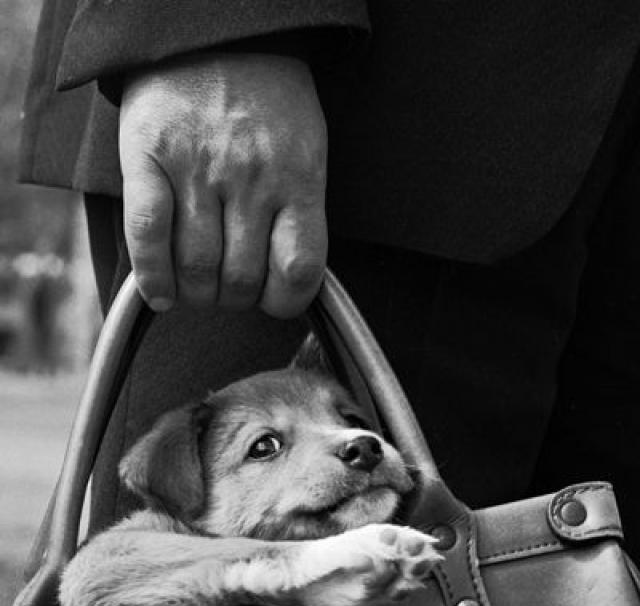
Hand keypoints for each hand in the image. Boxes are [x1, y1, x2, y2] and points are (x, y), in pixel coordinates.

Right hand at [119, 52, 327, 316]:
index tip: (272, 300)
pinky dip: (152, 276)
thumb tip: (286, 282)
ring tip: (195, 286)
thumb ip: (299, 214)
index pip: (298, 271)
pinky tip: (159, 294)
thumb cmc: (268, 102)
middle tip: (226, 289)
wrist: (215, 31)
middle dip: (233, 299)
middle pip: (240, 280)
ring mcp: (197, 166)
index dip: (284, 303)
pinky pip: (147, 234)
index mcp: (298, 178)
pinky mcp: (148, 155)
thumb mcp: (305, 152)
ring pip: (196, 268)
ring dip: (195, 294)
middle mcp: (250, 177)